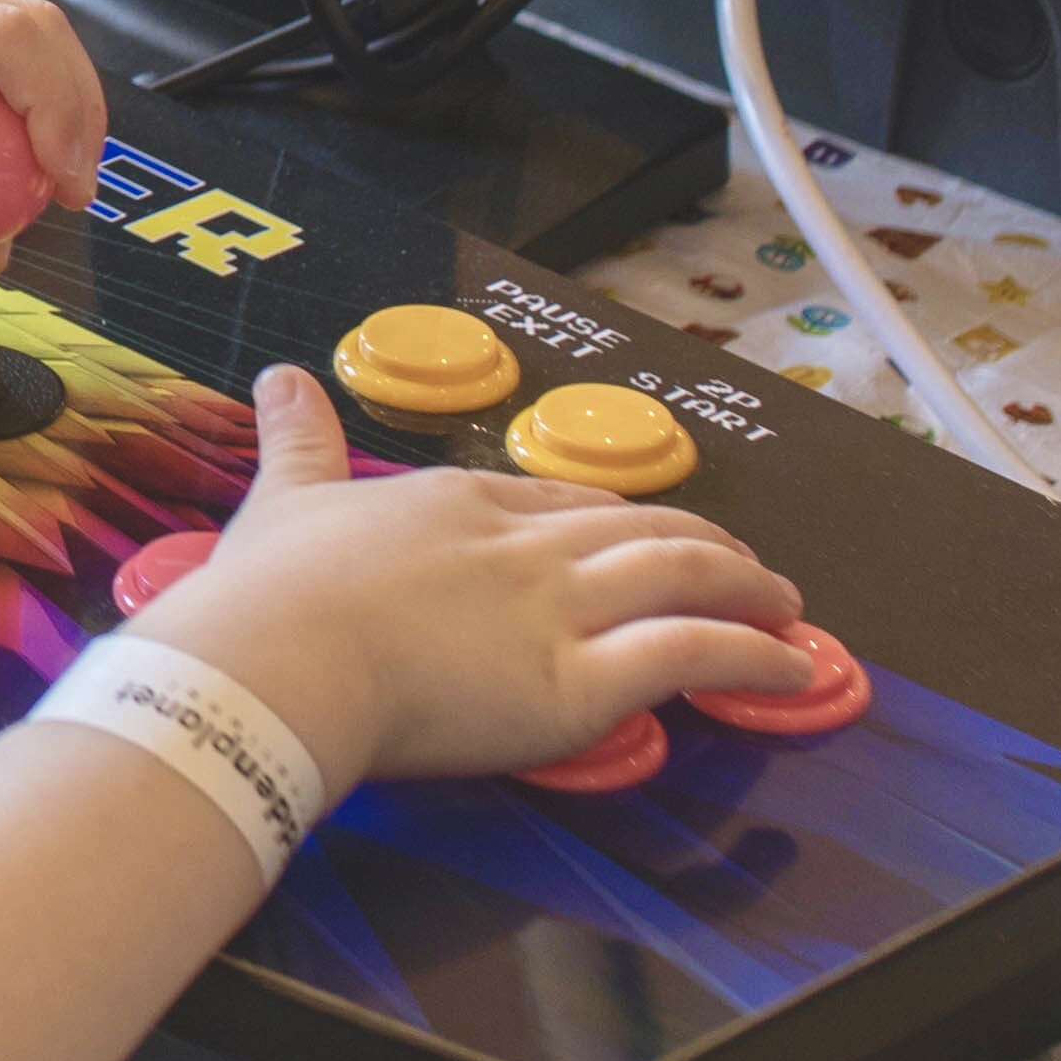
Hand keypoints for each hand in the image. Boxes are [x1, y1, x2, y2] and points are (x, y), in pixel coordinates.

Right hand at [138, 368, 815, 791]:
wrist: (276, 662)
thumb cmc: (269, 595)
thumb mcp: (285, 499)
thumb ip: (298, 440)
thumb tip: (280, 376)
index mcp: (458, 503)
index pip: (560, 502)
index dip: (611, 518)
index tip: (643, 533)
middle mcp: (524, 545)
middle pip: (640, 529)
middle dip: (704, 543)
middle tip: (747, 565)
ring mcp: (559, 609)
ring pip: (681, 577)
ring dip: (747, 588)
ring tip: (787, 605)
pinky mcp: (581, 684)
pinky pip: (689, 656)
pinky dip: (752, 656)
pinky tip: (791, 667)